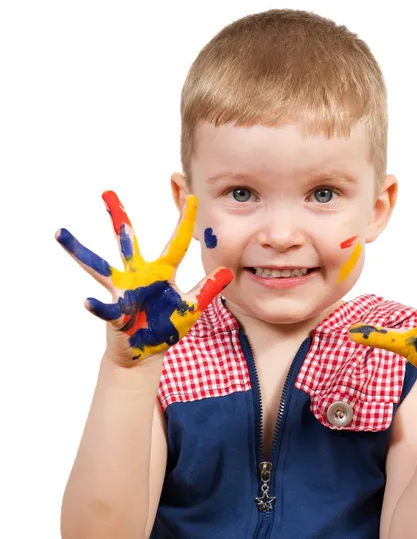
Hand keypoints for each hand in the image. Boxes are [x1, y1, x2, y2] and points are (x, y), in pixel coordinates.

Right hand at [56, 190, 232, 364]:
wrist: (145, 353)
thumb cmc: (165, 327)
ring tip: (61, 233)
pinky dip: (97, 306)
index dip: (185, 221)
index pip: (177, 243)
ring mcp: (123, 291)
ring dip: (81, 251)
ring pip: (101, 266)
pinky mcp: (114, 312)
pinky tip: (87, 302)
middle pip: (128, 241)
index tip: (192, 195)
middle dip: (119, 217)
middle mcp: (139, 275)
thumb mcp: (191, 308)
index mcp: (162, 273)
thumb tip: (227, 271)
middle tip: (107, 192)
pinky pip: (104, 308)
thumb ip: (207, 290)